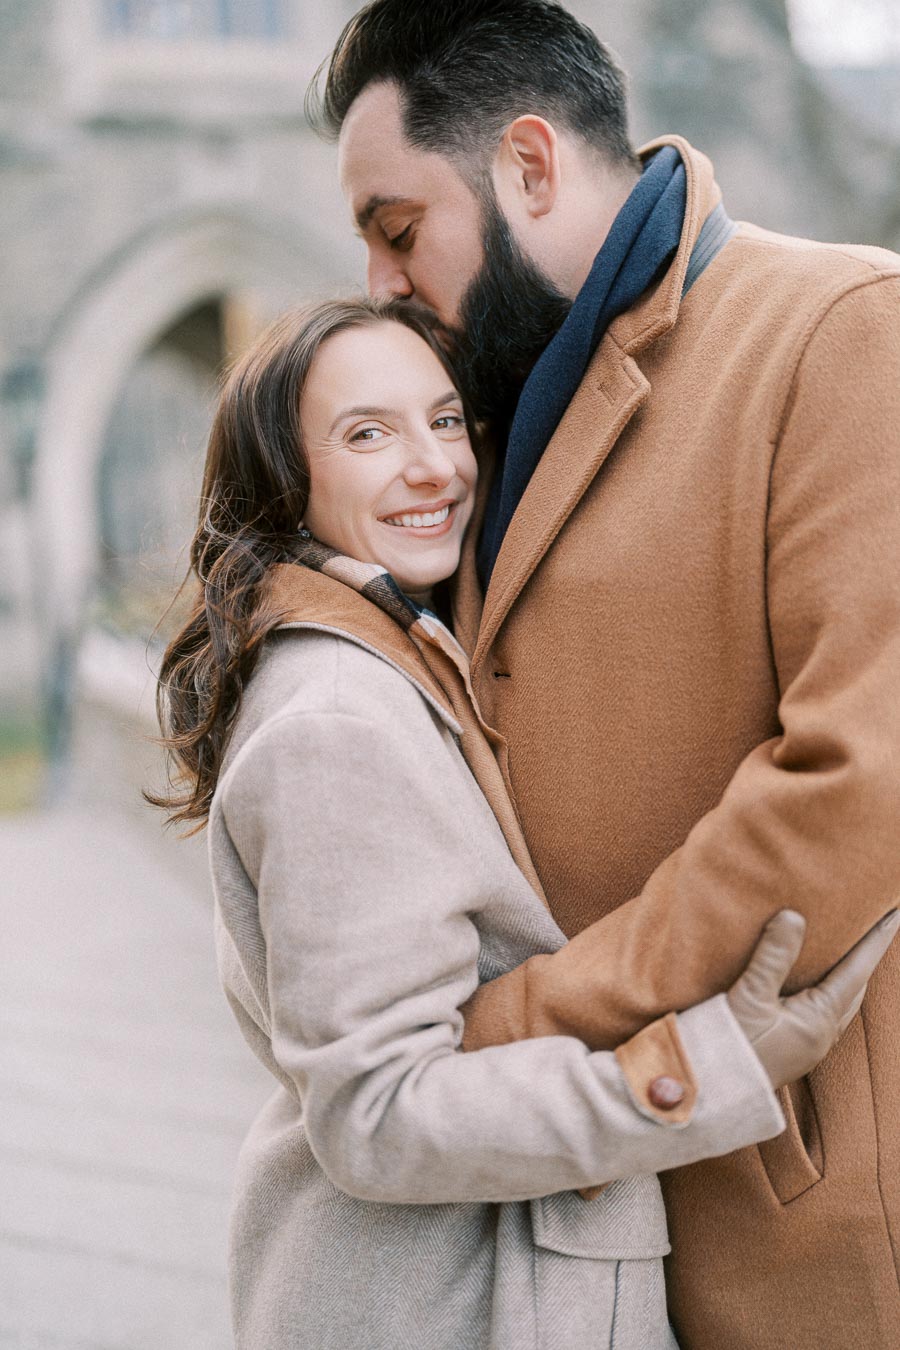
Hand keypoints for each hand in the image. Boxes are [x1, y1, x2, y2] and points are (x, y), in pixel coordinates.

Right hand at [727, 908, 899, 1089]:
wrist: (709, 1090)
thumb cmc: (730, 1045)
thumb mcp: (750, 995)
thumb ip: (773, 955)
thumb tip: (794, 916)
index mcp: (820, 1020)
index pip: (857, 971)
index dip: (875, 941)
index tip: (893, 914)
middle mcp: (823, 1035)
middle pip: (856, 988)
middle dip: (867, 957)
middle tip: (873, 927)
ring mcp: (810, 1045)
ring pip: (842, 1003)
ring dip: (849, 975)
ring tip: (848, 950)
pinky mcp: (794, 1049)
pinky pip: (826, 1013)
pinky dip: (830, 990)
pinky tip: (815, 983)